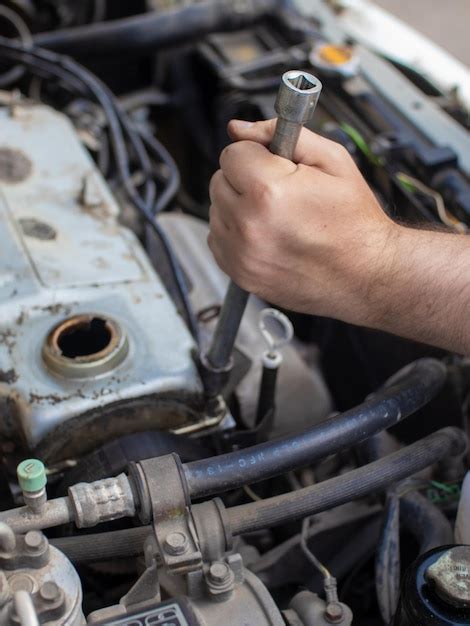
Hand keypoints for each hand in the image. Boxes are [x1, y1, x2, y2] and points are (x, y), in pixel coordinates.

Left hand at [208, 119, 397, 325]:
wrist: (366, 275)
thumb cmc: (355, 222)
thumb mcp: (331, 161)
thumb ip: (280, 135)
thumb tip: (240, 128)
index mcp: (268, 192)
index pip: (232, 153)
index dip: (256, 154)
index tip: (274, 165)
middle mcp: (248, 226)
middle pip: (219, 181)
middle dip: (245, 179)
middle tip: (279, 192)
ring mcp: (241, 255)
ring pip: (217, 211)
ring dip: (238, 207)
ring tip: (275, 216)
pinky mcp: (240, 275)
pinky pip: (218, 240)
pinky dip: (236, 234)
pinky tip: (266, 234)